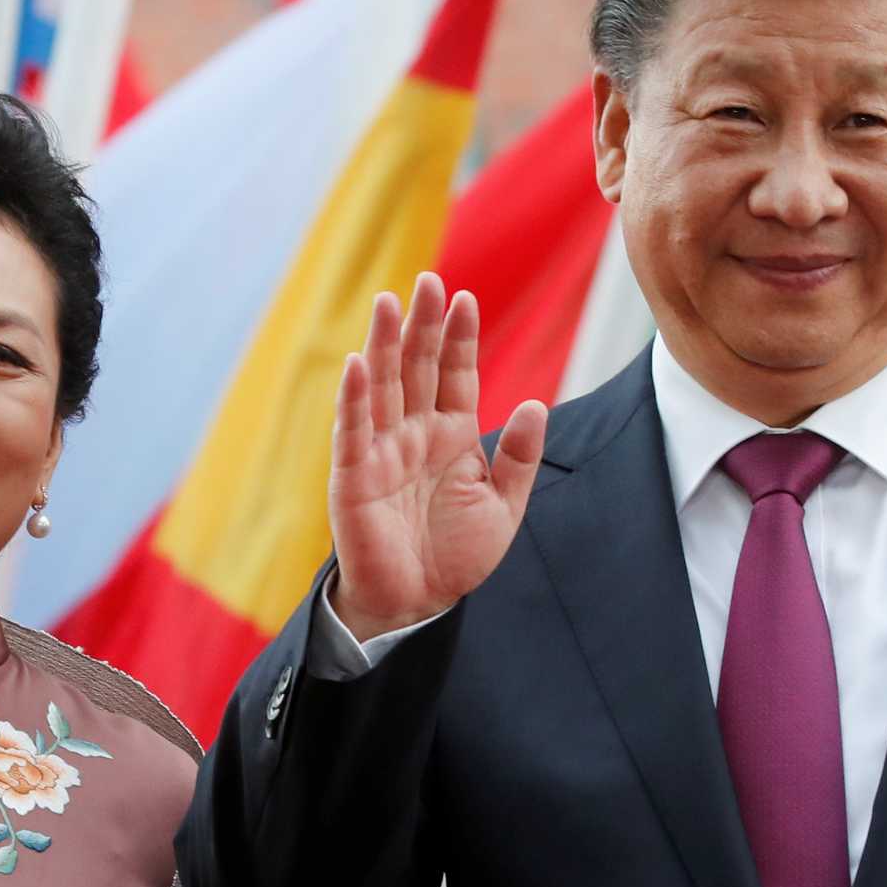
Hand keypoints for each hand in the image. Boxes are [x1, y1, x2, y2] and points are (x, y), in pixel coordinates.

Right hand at [326, 272, 547, 640]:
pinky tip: (358, 363)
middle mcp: (414, 435)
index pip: (454, 375)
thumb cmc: (455, 558)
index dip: (459, 339)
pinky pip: (354, 431)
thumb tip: (532, 405)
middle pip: (418, 368)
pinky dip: (354, 398)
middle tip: (428, 281)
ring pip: (383, 387)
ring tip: (390, 303)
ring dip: (385, 345)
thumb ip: (517, 457)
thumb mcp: (503, 507)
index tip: (466, 299)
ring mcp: (381, 452)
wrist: (417, 605)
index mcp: (451, 436)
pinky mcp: (354, 477)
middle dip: (423, 325)